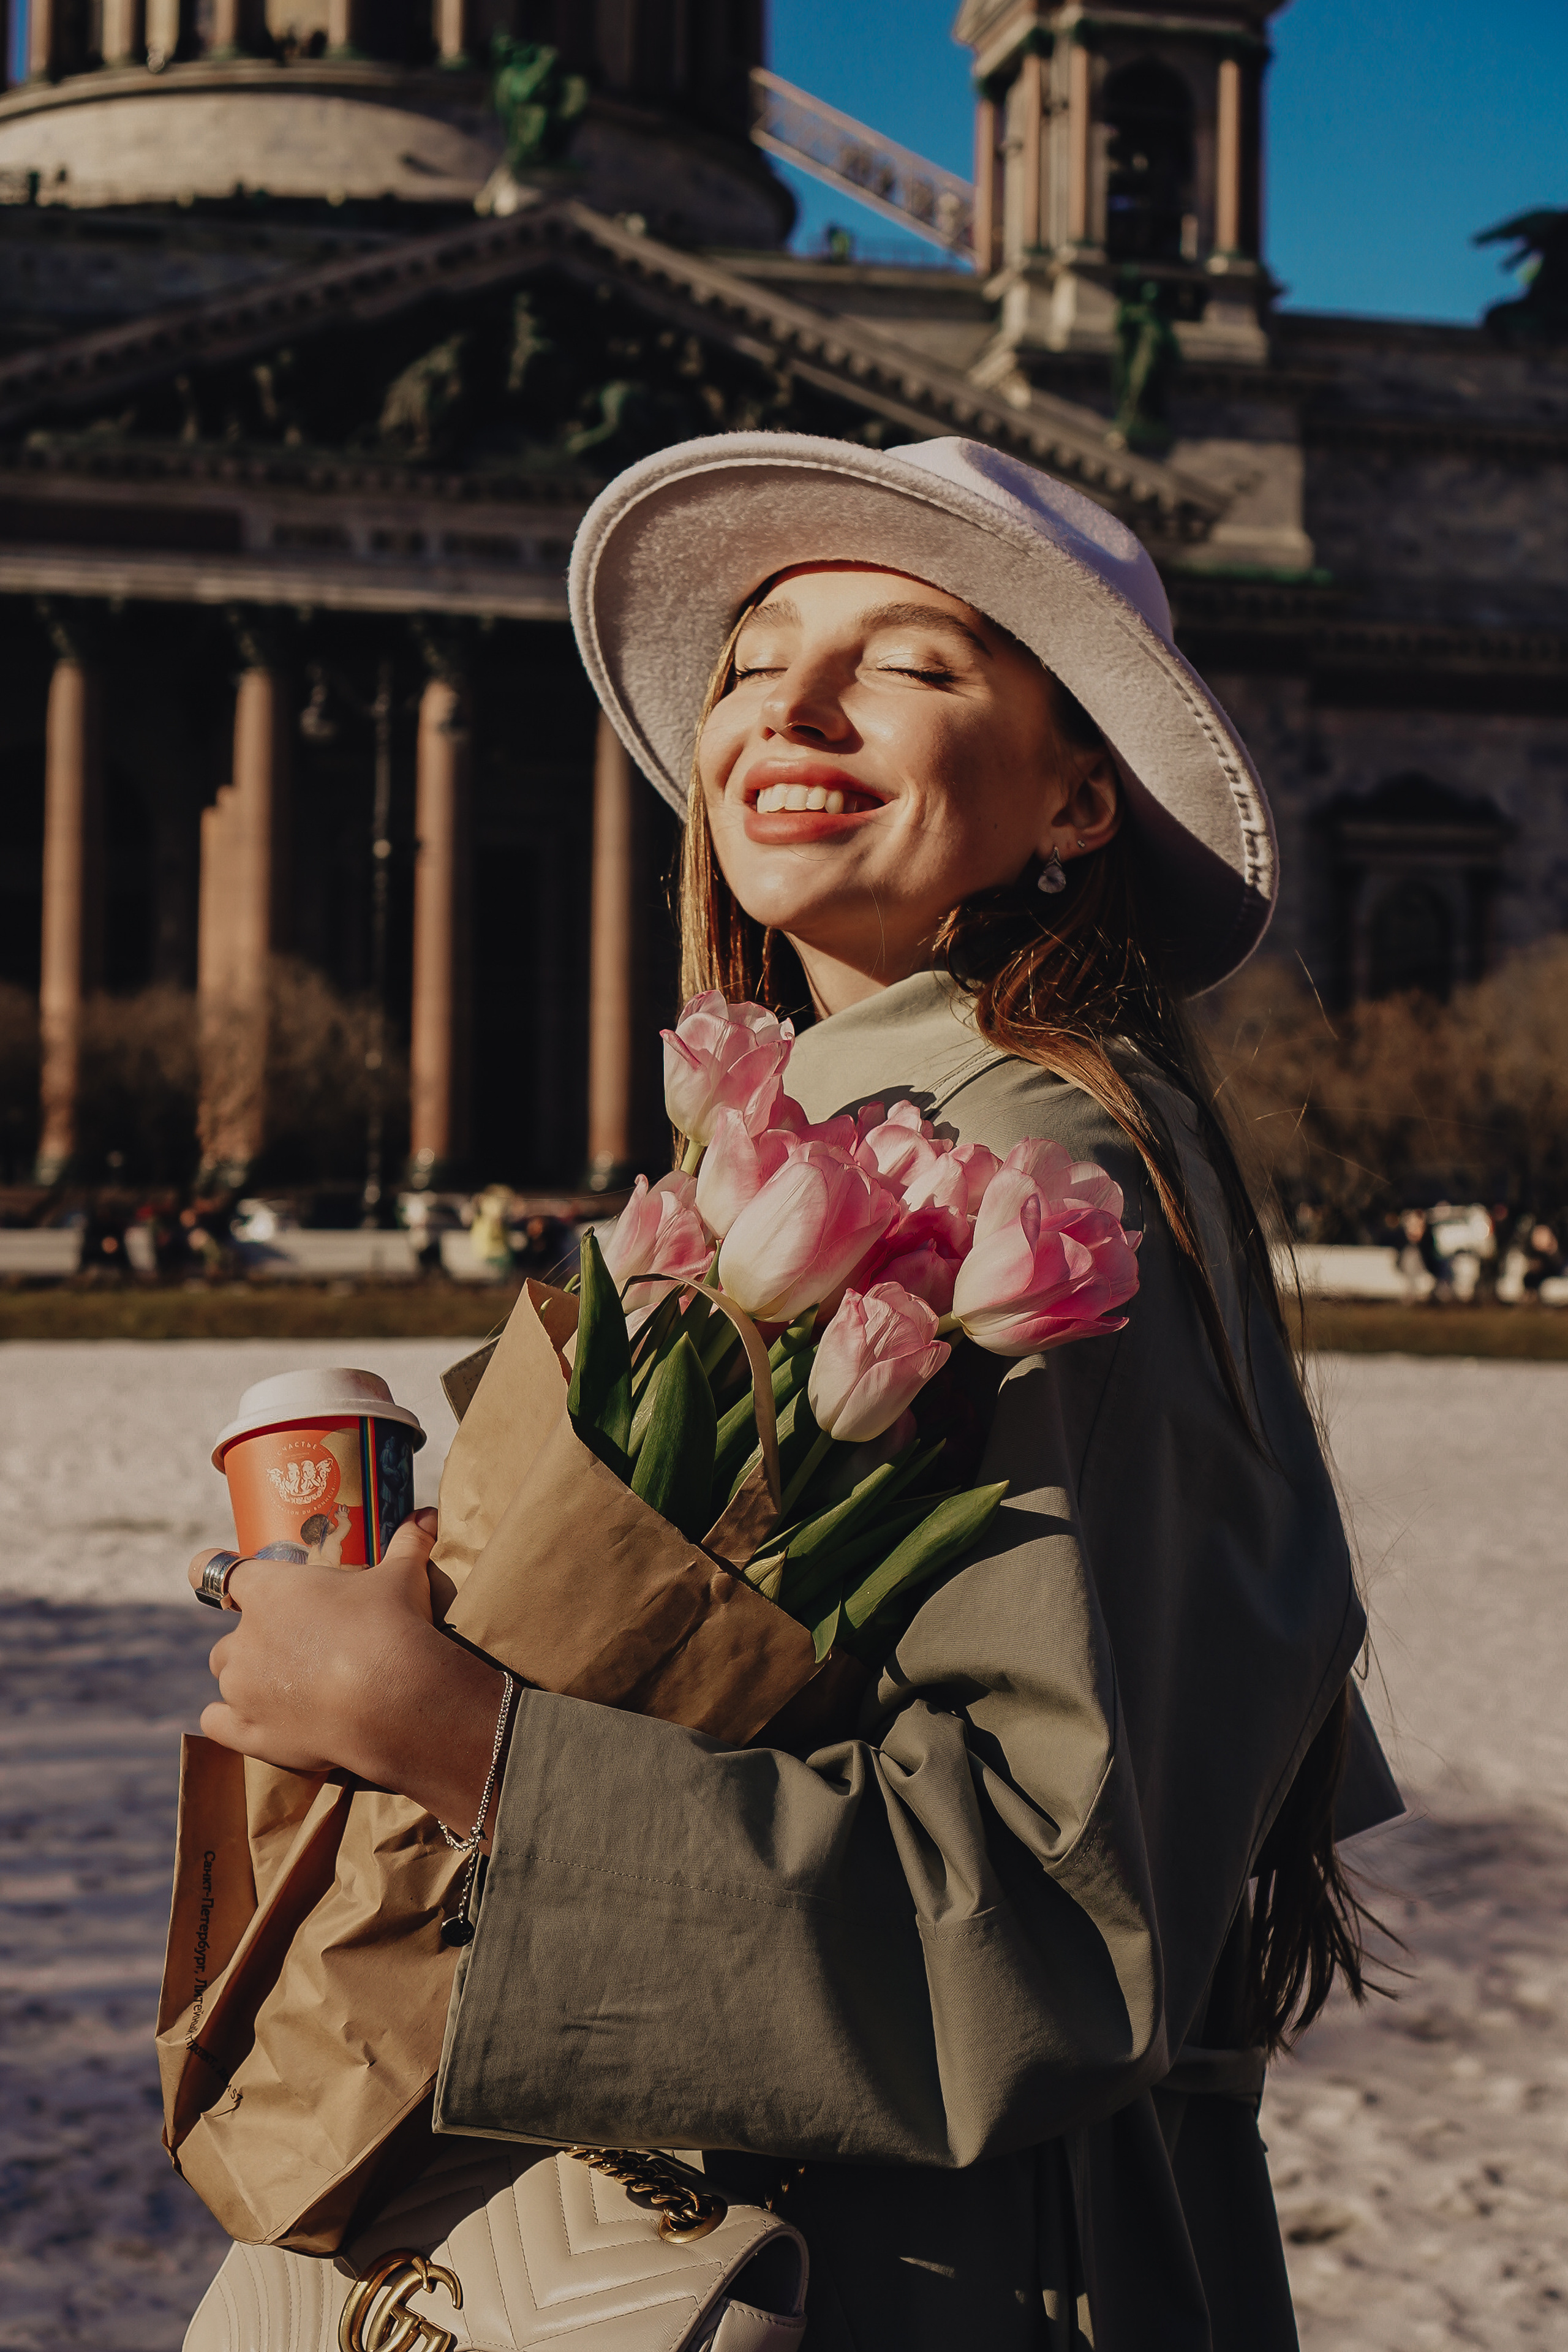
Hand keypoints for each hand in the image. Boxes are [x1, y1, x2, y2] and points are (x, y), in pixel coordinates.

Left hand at [187, 1512, 509, 1834]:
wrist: (393, 1698)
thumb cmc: (390, 1626)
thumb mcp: (404, 1576)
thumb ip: (409, 1543)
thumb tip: (428, 1515)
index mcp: (269, 1591)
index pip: (215, 1571)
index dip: (215, 1570)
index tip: (230, 1583)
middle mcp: (243, 1639)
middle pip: (228, 1639)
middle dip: (254, 1644)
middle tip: (296, 1649)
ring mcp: (242, 1688)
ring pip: (228, 1680)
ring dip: (250, 1683)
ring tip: (291, 1689)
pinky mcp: (250, 1732)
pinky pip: (217, 1724)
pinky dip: (231, 1722)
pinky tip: (257, 1722)